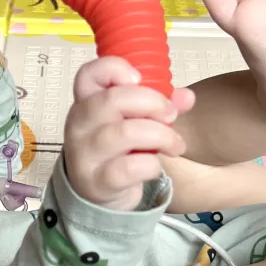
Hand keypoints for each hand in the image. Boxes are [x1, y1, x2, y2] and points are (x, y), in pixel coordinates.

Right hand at [64, 57, 193, 210]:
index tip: (139, 78)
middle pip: (112, 100)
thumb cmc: (116, 151)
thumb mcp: (133, 122)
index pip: (88, 74)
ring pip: (124, 133)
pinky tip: (155, 167)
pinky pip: (129, 167)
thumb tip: (186, 97)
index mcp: (86, 102)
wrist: (97, 196)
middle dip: (152, 103)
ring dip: (161, 136)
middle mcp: (79, 125)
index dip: (114, 69)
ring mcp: (84, 155)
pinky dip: (151, 165)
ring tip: (175, 144)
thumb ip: (158, 105)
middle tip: (171, 114)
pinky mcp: (96, 182)